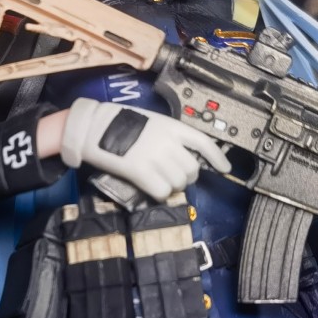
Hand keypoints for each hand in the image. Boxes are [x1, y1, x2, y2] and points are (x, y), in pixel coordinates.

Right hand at [59, 99, 229, 201]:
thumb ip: (168, 137)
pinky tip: (151, 189)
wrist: (93, 127)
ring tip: (158, 182)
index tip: (225, 167)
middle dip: (186, 177)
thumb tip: (179, 156)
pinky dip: (159, 194)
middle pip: (192, 169)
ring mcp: (155, 157)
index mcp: (171, 126)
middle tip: (173, 177)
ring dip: (172, 186)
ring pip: (179, 183)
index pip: (203, 142)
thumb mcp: (150, 122)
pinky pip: (162, 192)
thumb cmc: (117, 123)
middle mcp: (167, 142)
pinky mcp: (141, 172)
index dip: (217, 157)